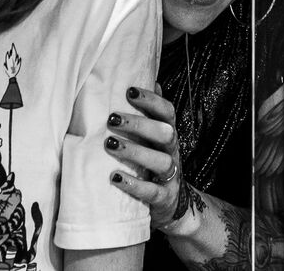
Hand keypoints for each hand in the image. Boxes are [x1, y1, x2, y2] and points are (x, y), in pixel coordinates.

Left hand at [105, 85, 185, 227]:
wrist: (171, 204)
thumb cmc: (153, 161)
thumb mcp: (152, 137)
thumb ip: (148, 113)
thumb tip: (148, 79)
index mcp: (167, 133)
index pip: (167, 112)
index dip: (151, 100)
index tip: (129, 91)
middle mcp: (172, 151)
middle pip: (165, 133)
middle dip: (140, 124)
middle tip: (112, 118)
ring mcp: (171, 176)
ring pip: (161, 161)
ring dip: (135, 151)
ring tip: (110, 144)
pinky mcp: (164, 198)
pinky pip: (153, 192)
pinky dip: (134, 185)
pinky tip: (115, 177)